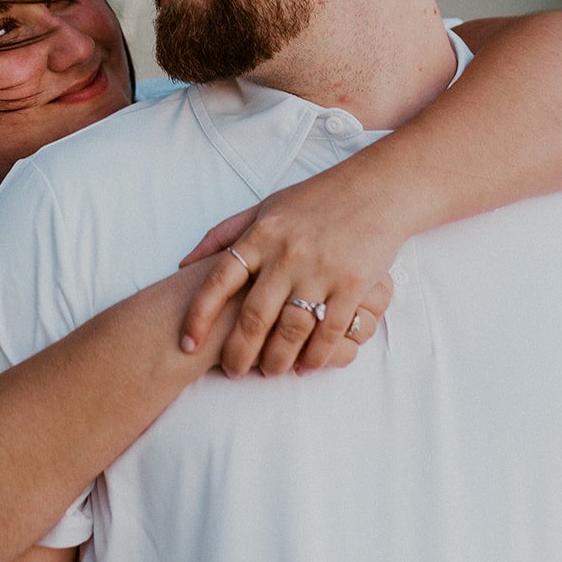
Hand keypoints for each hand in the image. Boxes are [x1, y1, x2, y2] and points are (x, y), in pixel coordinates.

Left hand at [179, 172, 401, 376]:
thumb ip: (224, 234)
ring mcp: (320, 270)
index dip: (199, 316)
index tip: (186, 342)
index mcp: (262, 234)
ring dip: (277, 359)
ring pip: (290, 331)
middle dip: (239, 352)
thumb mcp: (265, 208)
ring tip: (270, 371)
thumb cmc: (316, 199)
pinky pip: (329, 332)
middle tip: (234, 370)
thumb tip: (184, 264)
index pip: (219, 280)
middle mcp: (287, 254)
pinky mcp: (352, 285)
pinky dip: (315, 355)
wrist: (376, 190)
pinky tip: (306, 365)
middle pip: (253, 316)